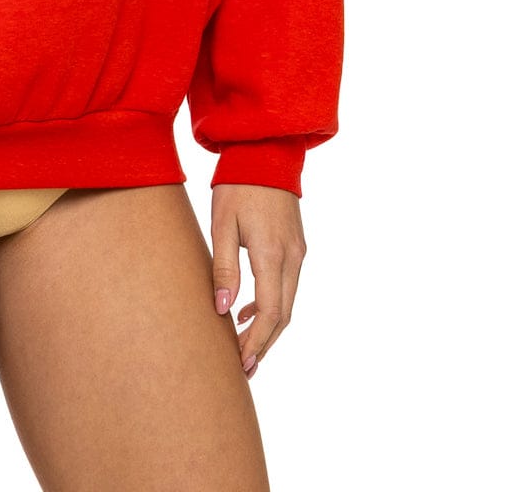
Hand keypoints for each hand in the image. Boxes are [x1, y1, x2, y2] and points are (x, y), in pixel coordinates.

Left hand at [210, 183, 306, 379]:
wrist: (265, 152)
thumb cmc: (237, 185)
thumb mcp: (222, 224)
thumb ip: (223, 267)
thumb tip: (224, 310)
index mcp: (272, 253)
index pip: (270, 313)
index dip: (256, 342)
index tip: (241, 363)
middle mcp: (292, 257)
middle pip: (283, 315)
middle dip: (264, 343)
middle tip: (243, 367)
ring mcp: (297, 251)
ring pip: (287, 302)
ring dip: (269, 327)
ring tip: (244, 347)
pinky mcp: (296, 245)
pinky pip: (287, 285)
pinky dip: (272, 304)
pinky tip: (249, 310)